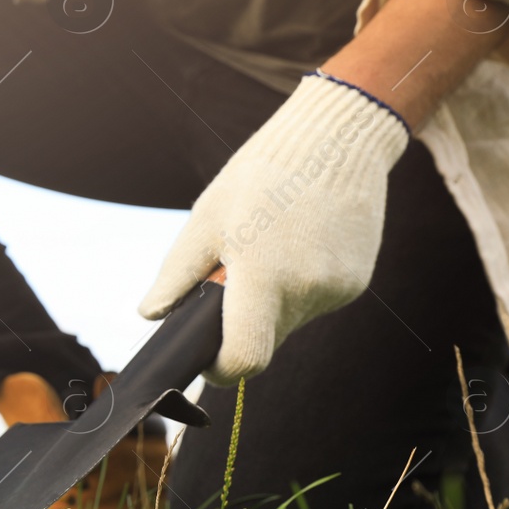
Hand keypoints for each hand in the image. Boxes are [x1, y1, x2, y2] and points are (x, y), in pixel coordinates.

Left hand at [137, 73, 408, 385]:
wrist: (335, 141)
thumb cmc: (261, 175)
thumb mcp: (206, 220)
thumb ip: (176, 275)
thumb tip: (151, 314)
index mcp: (264, 276)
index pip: (244, 358)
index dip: (219, 368)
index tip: (207, 357)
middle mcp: (307, 290)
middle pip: (264, 342)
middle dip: (241, 323)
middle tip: (233, 275)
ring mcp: (337, 290)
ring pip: (289, 323)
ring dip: (270, 303)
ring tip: (269, 247)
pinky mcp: (357, 283)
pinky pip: (315, 303)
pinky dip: (298, 288)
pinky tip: (297, 244)